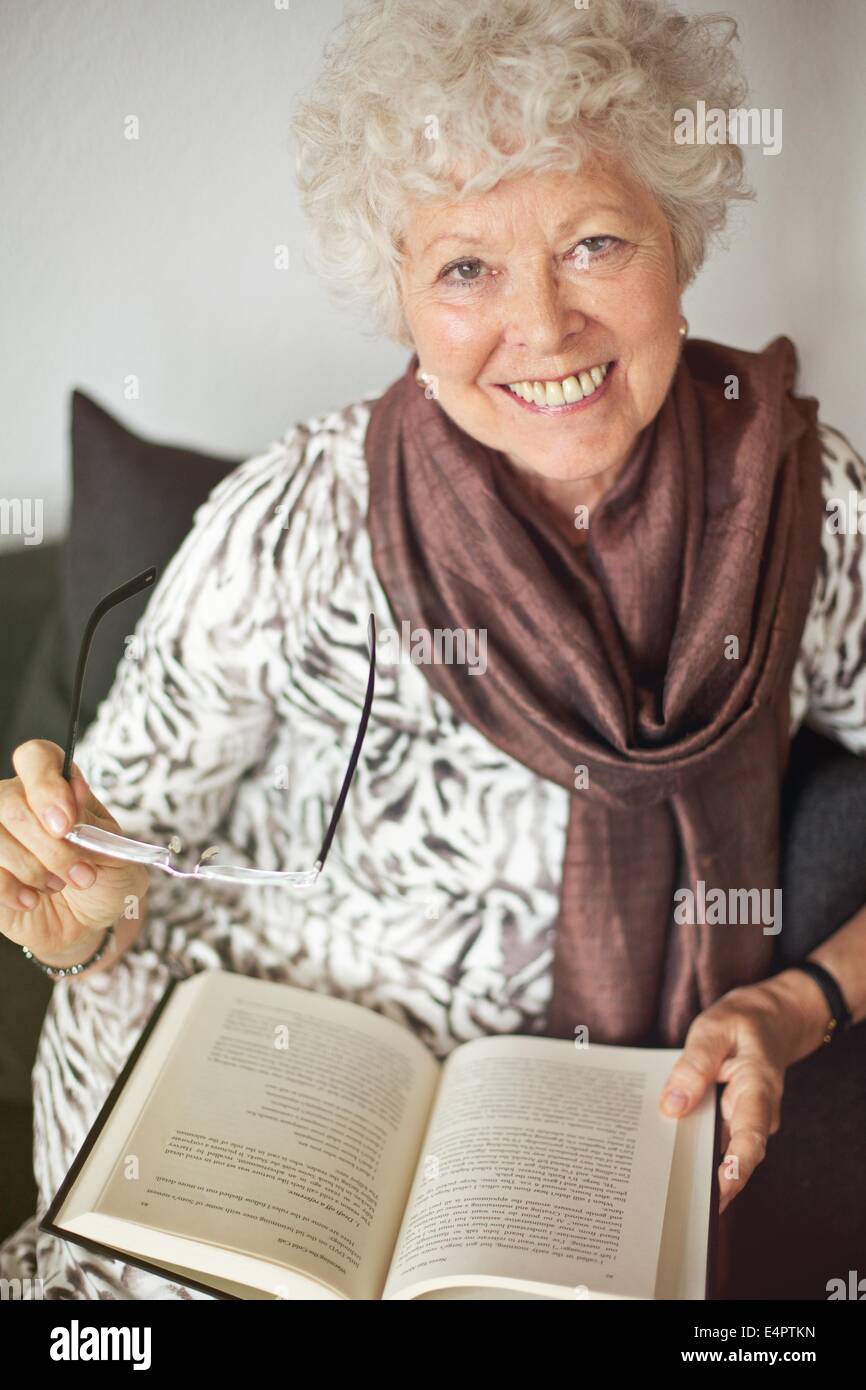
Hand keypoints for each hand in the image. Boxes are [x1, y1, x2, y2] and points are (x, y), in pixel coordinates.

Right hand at [0, 739, 149, 968]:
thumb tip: (72, 796)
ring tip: (57, 885)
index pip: (36, 757)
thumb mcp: (115, 853)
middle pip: (11, 801)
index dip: (46, 785)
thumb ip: (93, 824)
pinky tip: (32, 900)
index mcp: (57, 787)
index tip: (66, 823)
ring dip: (33, 868)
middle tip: (82, 874)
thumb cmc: (105, 880)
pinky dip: (12, 889)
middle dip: (50, 846)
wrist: (89, 922)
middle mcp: (20, 803)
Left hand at [657, 975, 827, 1213]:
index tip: (720, 1191)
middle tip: (670, 1200)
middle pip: (733, 1156)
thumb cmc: (743, 1023)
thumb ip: (694, 1066)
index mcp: (758, 1090)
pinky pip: (712, 1139)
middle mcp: (757, 1115)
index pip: (752, 1138)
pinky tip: (660, 1150)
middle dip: (705, 1181)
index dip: (737, 1168)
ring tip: (656, 1183)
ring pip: (719, 1152)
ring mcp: (745, 1121)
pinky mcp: (732, 1120)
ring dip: (693, 1168)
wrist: (771, 1019)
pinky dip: (689, 1145)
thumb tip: (672, 1107)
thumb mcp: (714, 1030)